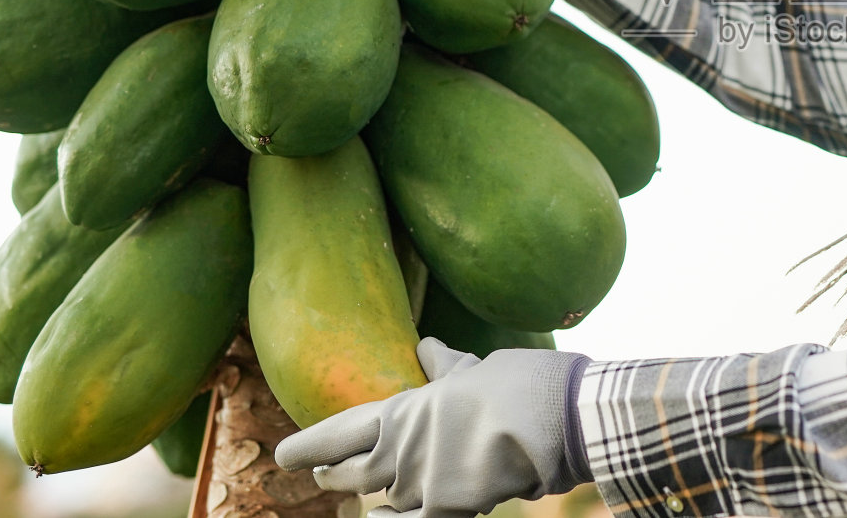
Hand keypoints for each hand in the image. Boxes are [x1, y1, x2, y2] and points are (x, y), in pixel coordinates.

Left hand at [274, 337, 593, 517]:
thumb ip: (446, 367)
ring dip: (364, 496)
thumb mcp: (478, 367)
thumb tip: (425, 346)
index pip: (342, 433)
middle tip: (320, 474)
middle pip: (352, 474)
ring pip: (382, 500)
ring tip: (354, 492)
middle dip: (332, 474)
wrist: (561, 420)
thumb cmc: (522, 383)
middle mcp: (406, 454)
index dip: (311, 446)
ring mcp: (426, 487)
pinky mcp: (452, 510)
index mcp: (407, 411)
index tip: (286, 454)